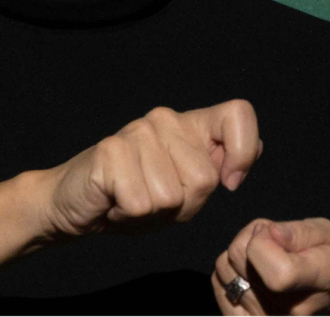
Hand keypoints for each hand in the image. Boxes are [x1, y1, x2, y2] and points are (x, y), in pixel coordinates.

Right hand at [38, 100, 262, 238]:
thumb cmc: (135, 199)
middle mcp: (167, 119)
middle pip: (206, 178)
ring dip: (154, 214)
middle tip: (154, 200)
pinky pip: (143, 204)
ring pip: (173, 196)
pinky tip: (115, 204)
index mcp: (191, 124)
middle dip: (184, 206)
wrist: (74, 206)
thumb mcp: (186, 189)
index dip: (243, 151)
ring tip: (133, 200)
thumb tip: (255, 150)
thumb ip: (218, 168)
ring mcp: (139, 131)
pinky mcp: (111, 151)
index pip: (238, 113)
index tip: (229, 181)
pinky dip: (130, 217)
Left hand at [212, 217, 329, 315]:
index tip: (274, 231)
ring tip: (265, 257)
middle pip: (241, 262)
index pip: (278, 273)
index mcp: (320, 282)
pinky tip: (252, 272)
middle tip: (273, 240)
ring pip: (224, 270)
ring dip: (240, 255)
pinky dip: (230, 273)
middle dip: (252, 238)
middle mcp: (292, 312)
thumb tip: (265, 234)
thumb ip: (299, 232)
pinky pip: (219, 288)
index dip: (264, 242)